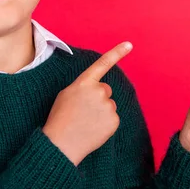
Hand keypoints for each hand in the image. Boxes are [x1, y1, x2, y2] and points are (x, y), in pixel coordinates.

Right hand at [42, 41, 132, 165]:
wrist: (61, 144)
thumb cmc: (60, 118)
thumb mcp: (67, 94)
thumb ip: (84, 87)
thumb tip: (98, 89)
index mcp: (84, 83)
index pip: (102, 64)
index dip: (117, 53)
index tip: (129, 44)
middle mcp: (98, 91)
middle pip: (105, 89)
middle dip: (98, 98)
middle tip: (83, 111)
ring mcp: (108, 106)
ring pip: (109, 105)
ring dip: (101, 111)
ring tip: (86, 121)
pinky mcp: (114, 120)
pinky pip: (113, 118)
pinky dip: (105, 123)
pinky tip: (93, 129)